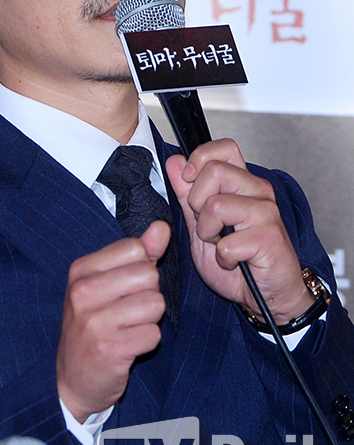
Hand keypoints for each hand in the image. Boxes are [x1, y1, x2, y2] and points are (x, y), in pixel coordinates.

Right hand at [56, 221, 169, 422]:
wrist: (72, 380)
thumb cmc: (94, 325)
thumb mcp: (107, 284)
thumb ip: (138, 254)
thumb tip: (162, 228)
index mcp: (81, 270)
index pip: (135, 248)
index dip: (141, 269)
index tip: (124, 288)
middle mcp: (82, 292)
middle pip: (148, 275)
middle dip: (148, 295)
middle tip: (127, 313)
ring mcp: (94, 321)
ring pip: (155, 304)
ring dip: (149, 321)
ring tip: (127, 329)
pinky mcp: (109, 349)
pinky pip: (153, 335)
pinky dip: (146, 343)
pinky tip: (127, 347)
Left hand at [166, 139, 313, 324]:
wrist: (266, 296)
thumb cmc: (239, 261)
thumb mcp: (202, 225)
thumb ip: (187, 193)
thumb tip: (174, 162)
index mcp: (243, 183)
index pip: (224, 148)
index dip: (200, 158)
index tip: (189, 179)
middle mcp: (258, 191)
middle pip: (215, 171)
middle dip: (197, 202)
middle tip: (208, 225)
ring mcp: (266, 213)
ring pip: (216, 205)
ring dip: (208, 233)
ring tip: (220, 244)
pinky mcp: (269, 238)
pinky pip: (226, 243)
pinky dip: (222, 258)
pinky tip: (234, 261)